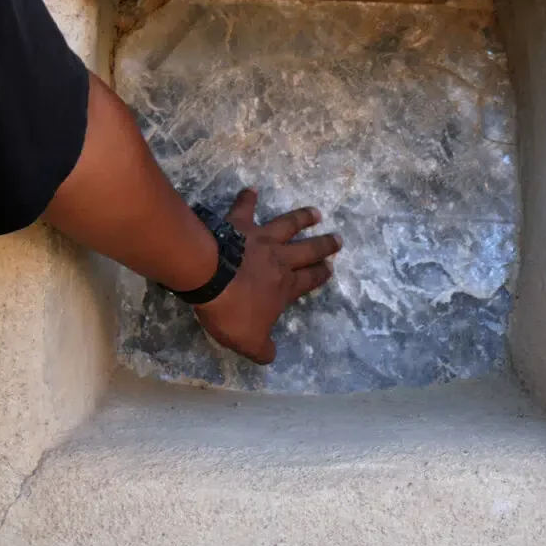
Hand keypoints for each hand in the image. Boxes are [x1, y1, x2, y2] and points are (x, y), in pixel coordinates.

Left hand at [193, 188, 341, 364]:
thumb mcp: (248, 342)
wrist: (207, 278)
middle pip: (307, 251)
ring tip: (316, 213)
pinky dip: (248, 198)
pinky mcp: (238, 226)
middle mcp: (279, 259)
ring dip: (303, 218)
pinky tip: (251, 189)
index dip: (319, 276)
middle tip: (337, 239)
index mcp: (284, 287)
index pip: (307, 281)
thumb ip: (263, 349)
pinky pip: (245, 209)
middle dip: (324, 246)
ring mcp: (260, 239)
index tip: (329, 269)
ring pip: (287, 225)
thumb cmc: (230, 310)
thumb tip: (271, 356)